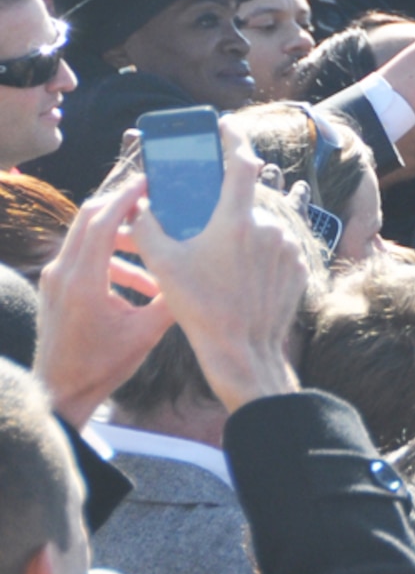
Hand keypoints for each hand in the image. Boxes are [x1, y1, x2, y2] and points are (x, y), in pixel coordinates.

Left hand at [31, 173, 171, 427]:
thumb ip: (171, 299)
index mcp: (84, 281)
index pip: (102, 221)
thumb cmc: (101, 366)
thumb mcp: (145, 334)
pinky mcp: (56, 287)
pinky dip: (110, 255)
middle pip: (88, 217)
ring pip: (85, 235)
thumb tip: (200, 273)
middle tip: (154, 198)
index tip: (151, 182)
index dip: (127, 196)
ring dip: (119, 234)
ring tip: (152, 247)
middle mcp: (63, 273)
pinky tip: (138, 279)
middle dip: (122, 204)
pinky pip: (83, 256)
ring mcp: (55, 278)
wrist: (60, 391)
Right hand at [129, 123, 308, 411]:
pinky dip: (260, 253)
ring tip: (221, 261)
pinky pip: (277, 248)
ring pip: (262, 226)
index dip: (233, 139)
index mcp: (236, 219)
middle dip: (225, 207)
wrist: (243, 349)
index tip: (225, 126)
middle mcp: (268, 227)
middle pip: (246, 201)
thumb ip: (147, 226)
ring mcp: (288, 246)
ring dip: (243, 234)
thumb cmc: (201, 307)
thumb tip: (140, 204)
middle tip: (206, 223)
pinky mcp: (299, 265)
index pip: (241, 162)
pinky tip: (241, 275)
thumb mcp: (163, 265)